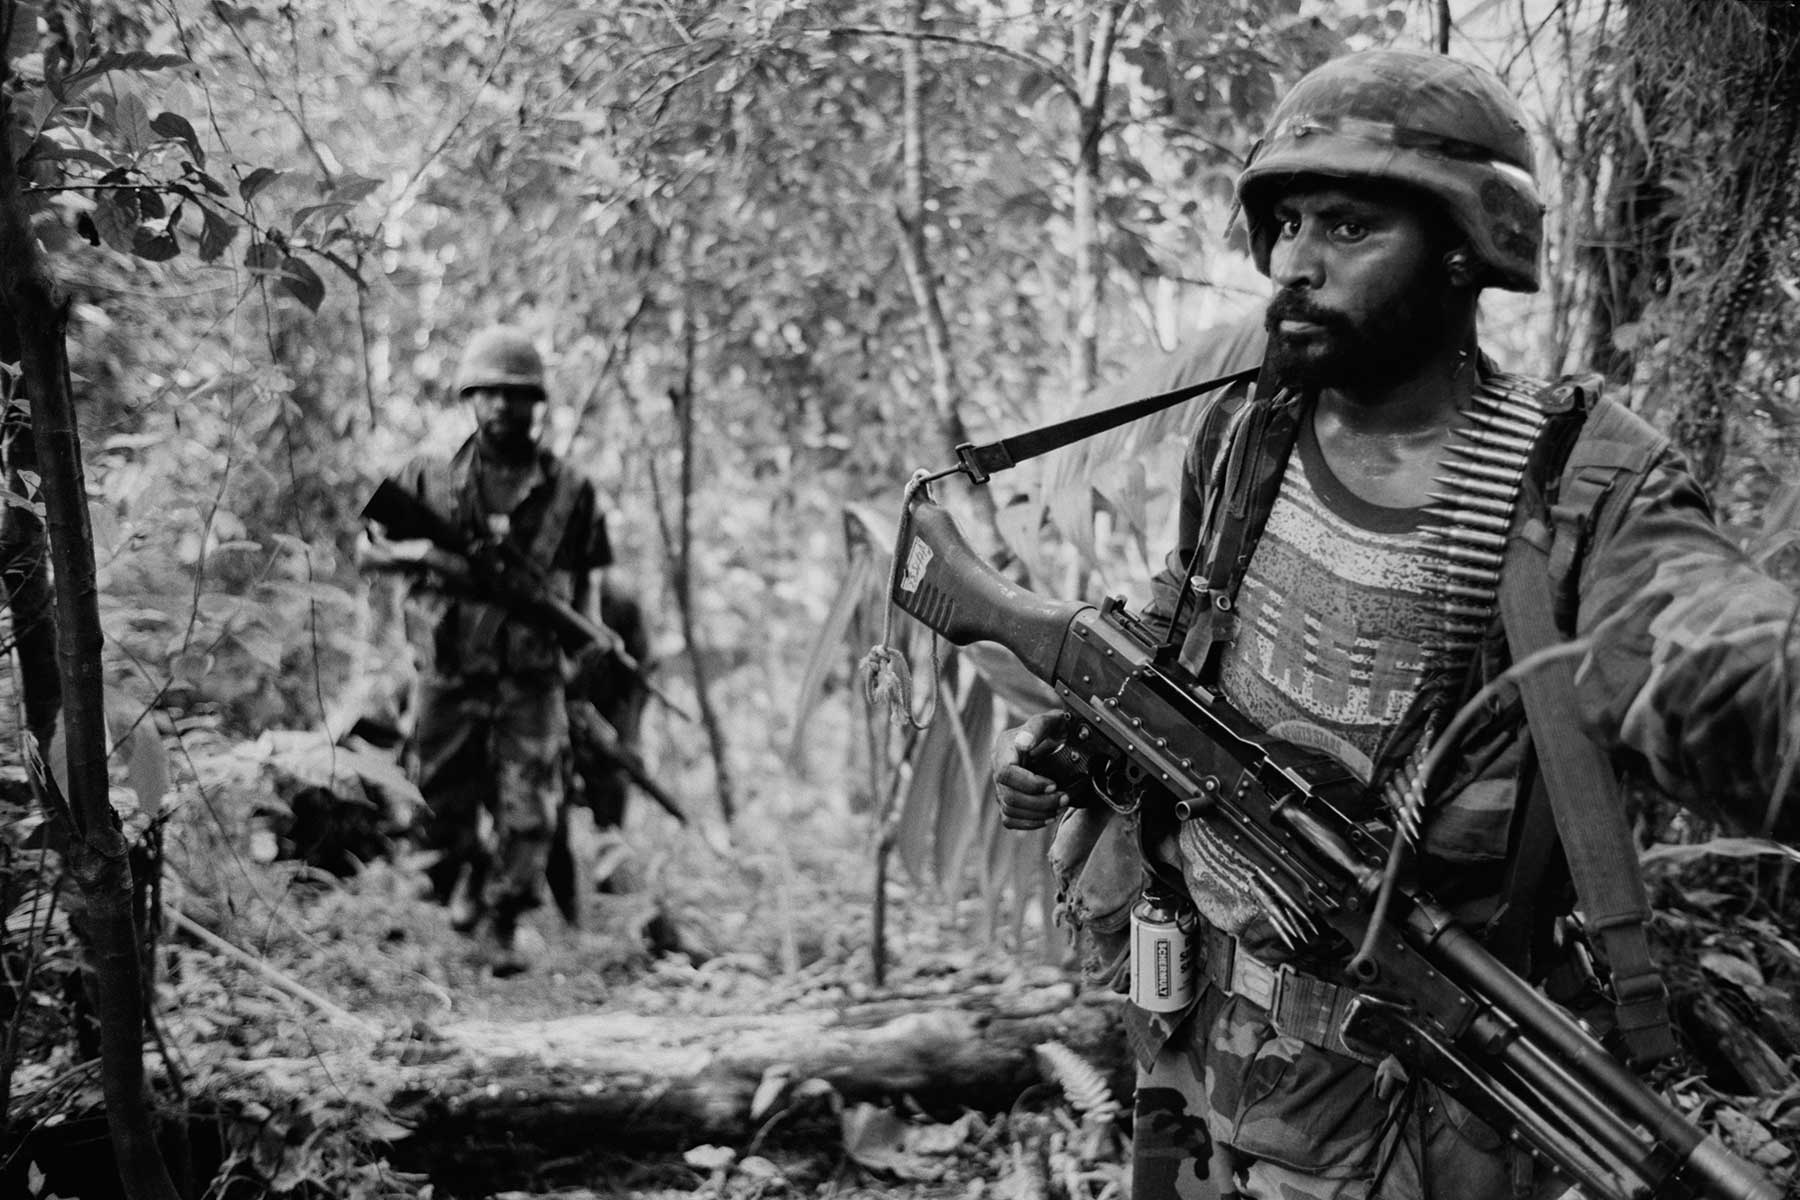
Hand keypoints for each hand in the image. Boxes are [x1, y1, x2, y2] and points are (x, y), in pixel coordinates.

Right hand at [992, 710, 1074, 830]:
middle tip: (1064, 799)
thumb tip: (1023, 743)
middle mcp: (997, 766)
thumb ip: (1037, 727)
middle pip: (1009, 796)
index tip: (1054, 784)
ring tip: (1059, 807)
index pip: (1005, 773)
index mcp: (1005, 747)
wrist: (1056, 740)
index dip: (1029, 783)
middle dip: (1040, 802)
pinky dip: (1030, 822)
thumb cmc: (1054, 729)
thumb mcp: (1051, 721)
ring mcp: (1000, 784)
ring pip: (1010, 810)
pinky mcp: (1006, 799)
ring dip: (1038, 814)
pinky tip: (1048, 816)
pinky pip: (1010, 819)